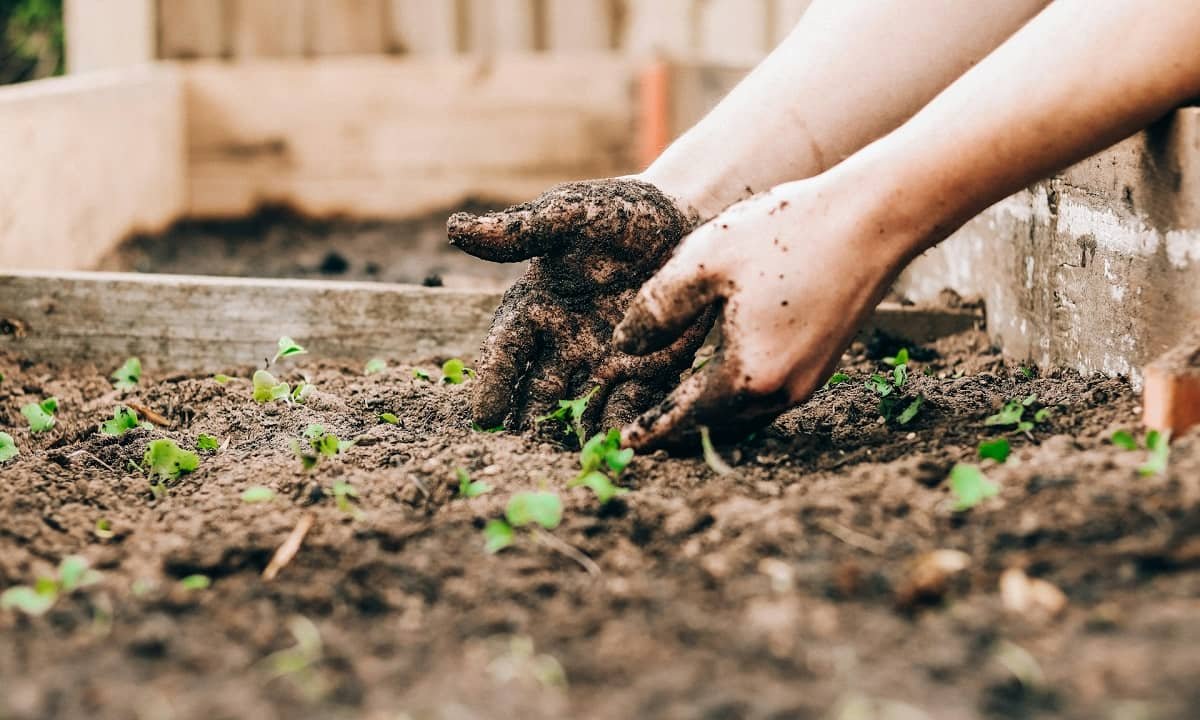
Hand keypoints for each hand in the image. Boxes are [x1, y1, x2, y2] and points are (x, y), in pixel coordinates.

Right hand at [448, 178, 713, 433]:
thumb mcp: (569, 215)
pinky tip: (619, 448)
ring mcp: (603, 362)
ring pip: (580, 407)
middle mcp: (563, 343)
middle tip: (522, 454)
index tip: (484, 416)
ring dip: (573, 434)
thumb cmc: (616, 213)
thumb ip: (521, 231)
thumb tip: (455, 229)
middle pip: (539, 391)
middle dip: (530, 422)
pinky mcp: (646, 371)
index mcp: (534, 308)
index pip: (506, 351)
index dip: (494, 382)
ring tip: (568, 462)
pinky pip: (631, 405)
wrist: (682, 218)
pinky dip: (623, 427)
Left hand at [613, 174, 917, 448]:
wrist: (874, 219)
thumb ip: (656, 309)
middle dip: (678, 427)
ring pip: (744, 412)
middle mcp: (782, 391)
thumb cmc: (786, 233)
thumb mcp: (703, 262)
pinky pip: (768, 394)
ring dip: (708, 412)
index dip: (651, 430)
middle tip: (642, 430)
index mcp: (747, 375)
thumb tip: (624, 346)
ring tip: (675, 405)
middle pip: (716, 424)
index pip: (686, 418)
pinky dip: (737, 394)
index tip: (624, 443)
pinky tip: (720, 373)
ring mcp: (808, 380)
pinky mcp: (823, 363)